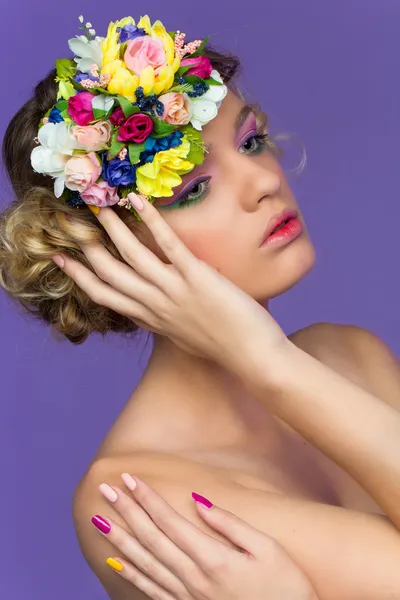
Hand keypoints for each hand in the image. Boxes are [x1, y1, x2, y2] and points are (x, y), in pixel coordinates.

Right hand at [52, 196, 286, 377]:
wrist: (253, 357)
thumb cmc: (224, 346)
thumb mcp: (184, 336)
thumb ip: (167, 320)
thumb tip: (161, 306)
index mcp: (150, 319)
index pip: (105, 295)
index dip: (80, 275)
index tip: (61, 258)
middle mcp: (154, 305)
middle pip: (108, 274)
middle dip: (84, 247)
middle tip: (65, 223)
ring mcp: (173, 291)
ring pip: (131, 256)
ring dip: (113, 228)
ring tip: (99, 207)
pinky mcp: (196, 278)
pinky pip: (168, 245)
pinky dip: (151, 221)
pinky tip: (138, 201)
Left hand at [93, 474, 318, 599]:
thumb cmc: (286, 588)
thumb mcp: (267, 549)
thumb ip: (230, 524)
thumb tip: (199, 501)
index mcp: (213, 558)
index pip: (170, 521)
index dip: (148, 498)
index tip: (130, 478)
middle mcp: (193, 578)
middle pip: (151, 538)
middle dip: (126, 511)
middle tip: (106, 489)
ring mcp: (187, 597)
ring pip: (145, 563)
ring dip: (120, 539)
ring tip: (99, 520)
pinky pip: (151, 590)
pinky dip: (130, 573)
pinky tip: (116, 560)